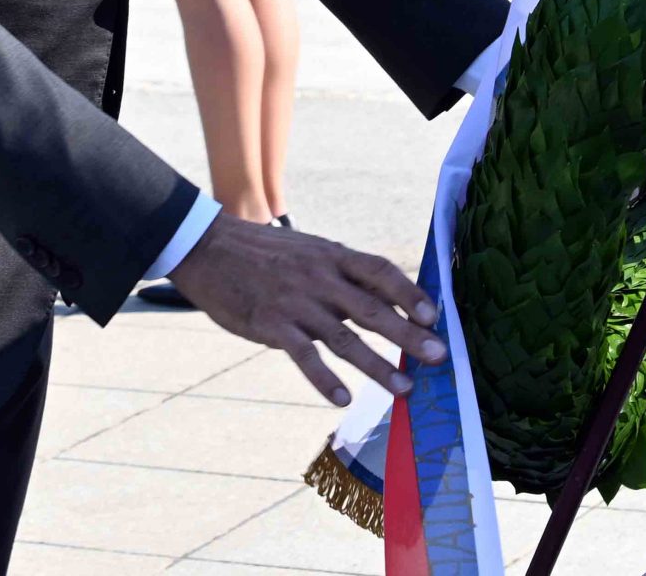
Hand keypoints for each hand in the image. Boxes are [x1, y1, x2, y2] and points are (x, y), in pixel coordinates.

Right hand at [169, 214, 447, 406]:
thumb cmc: (264, 253)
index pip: (380, 271)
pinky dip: (324, 379)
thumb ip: (341, 273)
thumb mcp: (308, 250)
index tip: (435, 316)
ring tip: (404, 390)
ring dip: (377, 366)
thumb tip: (383, 297)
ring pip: (345, 338)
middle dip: (408, 335)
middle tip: (438, 356)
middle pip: (373, 309)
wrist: (207, 247)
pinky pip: (304, 355)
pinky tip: (343, 398)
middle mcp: (319, 277)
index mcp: (331, 256)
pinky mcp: (270, 324)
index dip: (410, 293)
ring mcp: (295, 301)